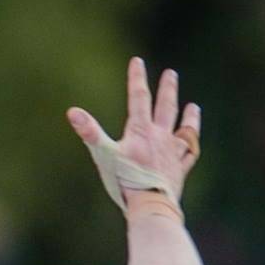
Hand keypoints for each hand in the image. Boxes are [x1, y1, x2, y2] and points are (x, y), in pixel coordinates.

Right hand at [69, 57, 200, 208]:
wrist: (151, 204)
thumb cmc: (124, 180)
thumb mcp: (103, 154)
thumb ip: (89, 131)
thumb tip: (72, 112)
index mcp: (140, 130)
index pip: (138, 98)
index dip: (136, 79)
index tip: (137, 61)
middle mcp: (160, 136)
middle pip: (166, 107)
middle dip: (167, 89)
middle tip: (171, 74)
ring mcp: (173, 151)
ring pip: (183, 128)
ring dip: (188, 116)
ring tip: (192, 106)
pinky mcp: (179, 168)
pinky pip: (190, 152)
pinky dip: (191, 145)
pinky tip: (193, 142)